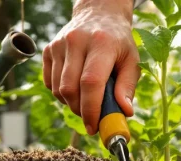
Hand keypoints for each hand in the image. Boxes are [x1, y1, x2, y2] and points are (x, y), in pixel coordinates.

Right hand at [43, 0, 138, 134]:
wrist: (99, 13)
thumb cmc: (119, 42)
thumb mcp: (132, 60)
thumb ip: (128, 87)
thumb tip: (124, 112)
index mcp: (101, 44)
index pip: (90, 83)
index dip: (91, 110)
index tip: (95, 127)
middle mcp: (76, 41)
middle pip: (70, 89)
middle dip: (80, 111)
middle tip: (92, 118)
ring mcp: (59, 44)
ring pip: (57, 89)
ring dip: (71, 104)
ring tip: (86, 100)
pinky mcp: (48, 49)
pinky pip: (49, 83)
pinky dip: (61, 94)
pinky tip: (75, 87)